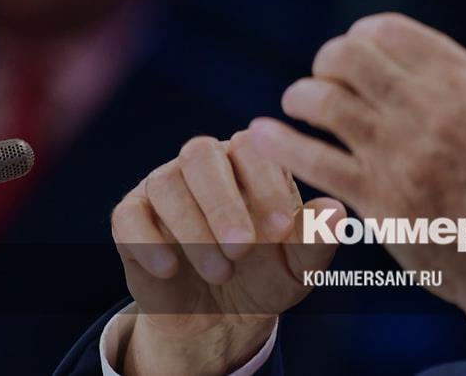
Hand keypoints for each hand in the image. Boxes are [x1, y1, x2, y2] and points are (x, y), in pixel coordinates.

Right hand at [110, 132, 344, 374]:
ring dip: (193, 229)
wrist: (222, 316)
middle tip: (244, 247)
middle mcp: (206, 163)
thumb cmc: (270, 275)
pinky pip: (129, 215)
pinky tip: (170, 268)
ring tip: (221, 271)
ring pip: (166, 184)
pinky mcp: (132, 216)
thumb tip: (337, 211)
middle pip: (202, 155)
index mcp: (252, 161)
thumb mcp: (300, 267)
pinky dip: (146, 240)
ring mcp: (164, 185)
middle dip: (224, 203)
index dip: (267, 186)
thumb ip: (317, 239)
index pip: (255, 150)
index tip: (283, 228)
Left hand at [249, 13, 465, 312]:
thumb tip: (427, 56)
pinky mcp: (380, 200)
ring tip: (298, 106)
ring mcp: (403, 155)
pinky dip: (277, 141)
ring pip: (322, 100)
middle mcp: (432, 110)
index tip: (358, 56)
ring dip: (300, 96)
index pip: (389, 32)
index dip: (362, 36)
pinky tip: (261, 134)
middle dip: (327, 62)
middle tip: (327, 80)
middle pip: (348, 56)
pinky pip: (310, 159)